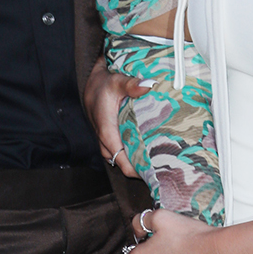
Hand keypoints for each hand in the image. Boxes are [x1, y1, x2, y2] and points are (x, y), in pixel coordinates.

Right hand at [83, 55, 150, 177]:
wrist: (91, 83)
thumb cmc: (103, 84)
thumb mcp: (117, 81)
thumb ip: (132, 85)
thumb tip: (148, 86)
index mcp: (107, 131)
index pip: (122, 160)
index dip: (137, 170)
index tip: (154, 172)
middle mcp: (105, 139)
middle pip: (123, 163)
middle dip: (140, 168)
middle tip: (161, 168)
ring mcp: (107, 139)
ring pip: (120, 158)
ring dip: (135, 161)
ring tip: (155, 162)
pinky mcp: (110, 137)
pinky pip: (120, 151)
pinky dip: (131, 154)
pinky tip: (146, 151)